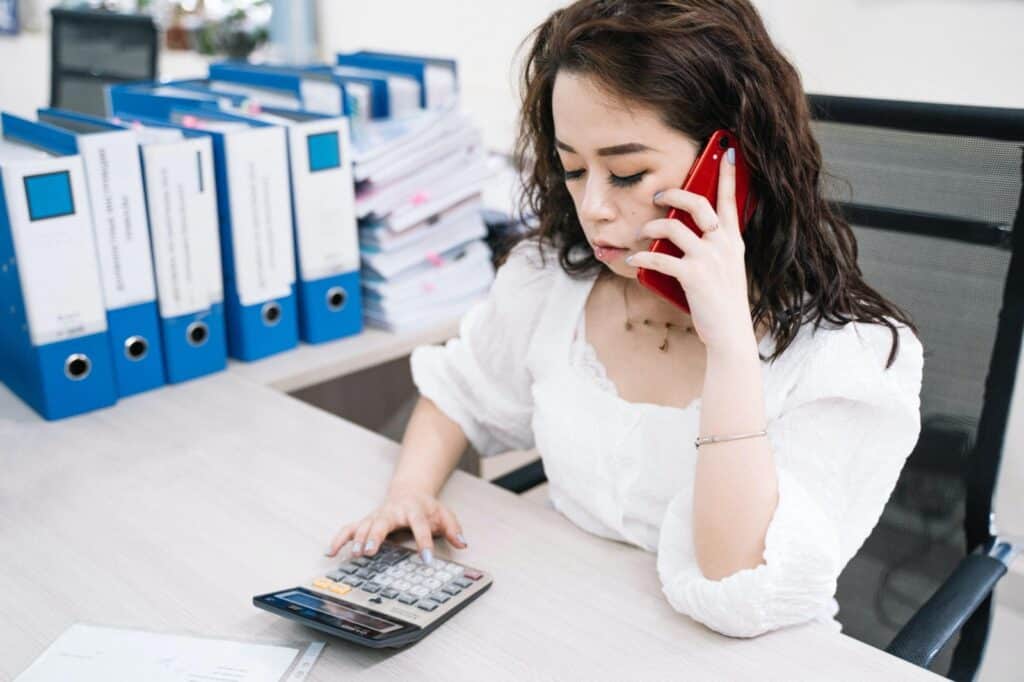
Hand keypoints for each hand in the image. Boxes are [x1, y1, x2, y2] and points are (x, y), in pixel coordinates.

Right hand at [325, 489, 467, 564]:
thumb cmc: (427, 508)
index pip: (419, 525)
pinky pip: (349, 528)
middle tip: (369, 551)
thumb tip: (463, 543)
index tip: (426, 560)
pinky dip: (339, 539)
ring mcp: (377, 515)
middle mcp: (392, 511)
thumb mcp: (445, 515)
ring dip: (357, 539)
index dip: (424, 542)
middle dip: (375, 536)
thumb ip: (454, 529)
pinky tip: (331, 552)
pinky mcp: (366, 520)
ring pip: (364, 525)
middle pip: (382, 522)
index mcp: (414, 510)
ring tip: (354, 554)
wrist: (410, 492)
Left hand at [625, 148, 755, 353]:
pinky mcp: (693, 275)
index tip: (726, 151)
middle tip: (657, 195)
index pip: (731, 200)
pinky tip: (632, 258)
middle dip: (675, 193)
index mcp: (733, 241)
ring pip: (674, 227)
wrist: (730, 334)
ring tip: (642, 231)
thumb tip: (682, 232)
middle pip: (698, 203)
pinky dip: (642, 257)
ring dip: (652, 226)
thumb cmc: (723, 303)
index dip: (727, 174)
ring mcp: (709, 258)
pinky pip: (660, 258)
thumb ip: (713, 248)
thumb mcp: (726, 269)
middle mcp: (723, 244)